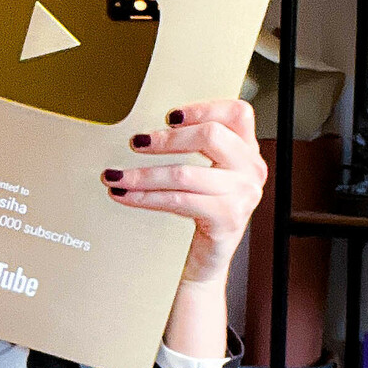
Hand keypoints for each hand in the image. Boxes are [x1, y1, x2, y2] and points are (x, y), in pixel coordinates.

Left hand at [103, 98, 266, 287]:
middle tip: (136, 143)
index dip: (203, 108)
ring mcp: (243, 195)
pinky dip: (146, 197)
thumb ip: (194, 147)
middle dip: (166, 139)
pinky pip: (178, 200)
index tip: (169, 116)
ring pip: (185, 173)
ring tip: (116, 176)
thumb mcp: (204, 174)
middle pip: (211, 135)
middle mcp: (251, 170)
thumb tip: (150, 129)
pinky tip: (126, 195)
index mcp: (248, 151)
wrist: (206, 259)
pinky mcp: (227, 218)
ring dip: (143, 174)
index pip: (237, 113)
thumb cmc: (201, 212)